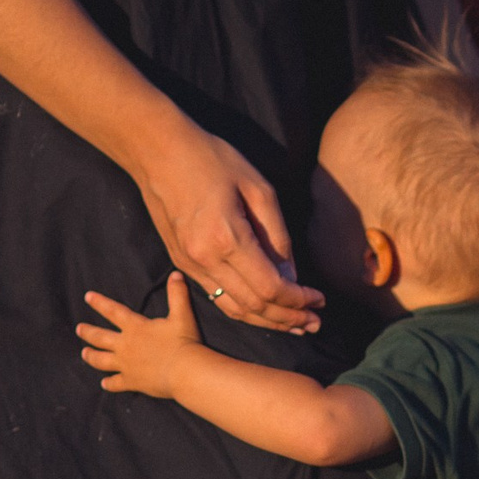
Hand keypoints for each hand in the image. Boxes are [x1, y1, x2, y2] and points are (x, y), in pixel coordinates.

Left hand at [77, 274, 207, 397]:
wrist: (184, 372)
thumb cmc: (184, 342)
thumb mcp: (182, 315)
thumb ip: (177, 294)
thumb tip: (176, 274)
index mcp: (135, 327)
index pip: (113, 311)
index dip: (99, 303)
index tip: (87, 297)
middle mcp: (125, 345)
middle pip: (100, 337)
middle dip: (87, 332)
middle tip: (79, 329)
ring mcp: (126, 365)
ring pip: (101, 360)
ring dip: (91, 356)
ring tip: (84, 353)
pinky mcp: (131, 382)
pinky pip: (115, 383)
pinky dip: (109, 383)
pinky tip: (104, 384)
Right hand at [129, 119, 323, 334]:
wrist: (158, 154)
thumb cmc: (212, 160)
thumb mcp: (258, 188)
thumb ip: (277, 236)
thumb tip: (291, 276)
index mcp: (227, 238)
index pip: (270, 288)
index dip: (298, 300)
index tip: (319, 300)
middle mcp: (206, 259)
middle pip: (254, 306)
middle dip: (288, 318)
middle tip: (314, 322)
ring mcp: (190, 265)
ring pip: (234, 309)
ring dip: (267, 322)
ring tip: (295, 324)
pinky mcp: (182, 264)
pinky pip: (217, 297)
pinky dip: (245, 309)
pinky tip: (264, 310)